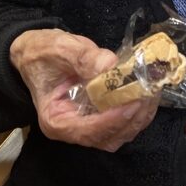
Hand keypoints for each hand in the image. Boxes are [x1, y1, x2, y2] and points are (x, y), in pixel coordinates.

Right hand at [9, 28, 158, 151]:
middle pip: (108, 137)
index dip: (113, 120)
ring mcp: (86, 126)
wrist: (33, 53)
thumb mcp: (59, 48)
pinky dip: (137, 112)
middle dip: (132, 118)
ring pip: (119, 134)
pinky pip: (122, 123)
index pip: (87, 131)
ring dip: (139, 116)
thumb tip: (111, 65)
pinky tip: (146, 93)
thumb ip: (84, 58)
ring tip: (151, 91)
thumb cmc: (41, 52)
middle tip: (149, 92)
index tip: (133, 102)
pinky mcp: (98, 118)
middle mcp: (71, 130)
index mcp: (55, 120)